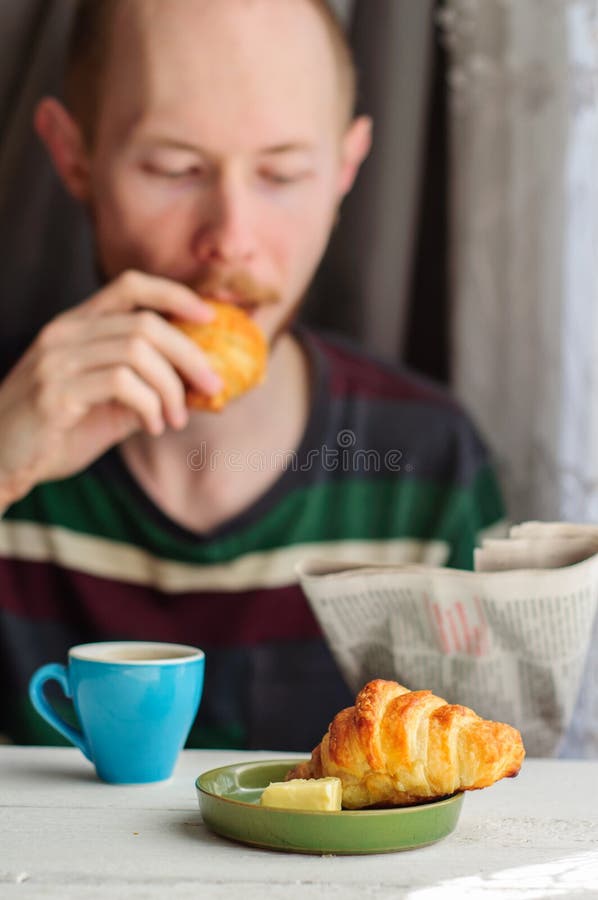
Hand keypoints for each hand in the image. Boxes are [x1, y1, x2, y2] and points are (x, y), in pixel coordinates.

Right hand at [0, 270, 221, 506]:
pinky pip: (121, 384)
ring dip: (171, 388)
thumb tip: (203, 389)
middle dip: (190, 354)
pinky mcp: (55, 392)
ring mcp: (57, 360)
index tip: (210, 318)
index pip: (129, 286)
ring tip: (177, 418)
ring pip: (138, 352)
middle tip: (213, 386)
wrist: (0, 461)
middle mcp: (65, 333)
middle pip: (146, 323)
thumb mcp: (110, 406)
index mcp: (77, 326)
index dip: (174, 295)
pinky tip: (153, 427)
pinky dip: (150, 406)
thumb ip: (148, 390)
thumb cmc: (58, 432)